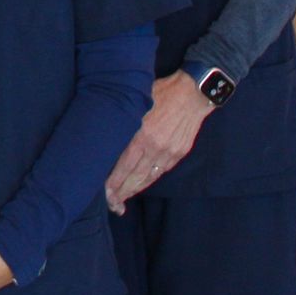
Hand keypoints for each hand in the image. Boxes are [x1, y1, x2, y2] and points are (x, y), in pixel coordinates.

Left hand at [105, 73, 211, 213]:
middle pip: (134, 176)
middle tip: (110, 203)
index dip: (113, 181)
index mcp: (141, 134)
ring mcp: (169, 152)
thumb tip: (105, 133)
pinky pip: (160, 171)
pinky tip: (139, 186)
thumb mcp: (135, 102)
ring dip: (134, 190)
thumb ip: (123, 119)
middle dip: (121, 191)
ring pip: (147, 177)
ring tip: (121, 200)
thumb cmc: (159, 91)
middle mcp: (155, 147)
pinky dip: (148, 181)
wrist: (192, 94)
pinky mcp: (178, 153)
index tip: (103, 192)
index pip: (122, 165)